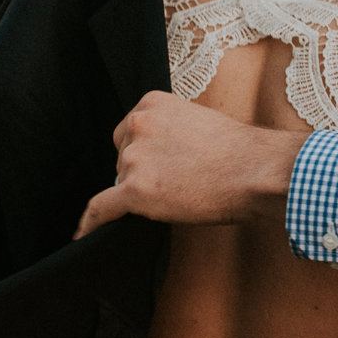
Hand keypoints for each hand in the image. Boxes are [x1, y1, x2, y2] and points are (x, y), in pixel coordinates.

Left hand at [75, 92, 303, 236]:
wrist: (255, 171)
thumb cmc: (238, 151)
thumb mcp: (196, 121)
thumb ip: (168, 131)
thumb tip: (156, 157)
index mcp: (150, 104)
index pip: (130, 131)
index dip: (145, 151)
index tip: (161, 162)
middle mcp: (136, 125)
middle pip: (122, 155)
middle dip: (142, 169)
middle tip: (179, 179)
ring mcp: (134, 158)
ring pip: (121, 180)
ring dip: (143, 190)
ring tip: (182, 193)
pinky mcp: (135, 190)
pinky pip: (102, 207)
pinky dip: (92, 221)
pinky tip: (82, 233)